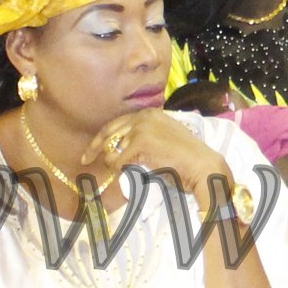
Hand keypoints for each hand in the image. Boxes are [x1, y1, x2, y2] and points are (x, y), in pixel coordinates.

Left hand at [87, 108, 230, 188]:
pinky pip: (118, 161)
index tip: (93, 149)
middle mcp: (144, 117)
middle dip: (94, 147)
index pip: (117, 123)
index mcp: (151, 113)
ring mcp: (141, 128)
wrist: (203, 166)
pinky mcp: (140, 143)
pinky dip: (119, 171)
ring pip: (112, 149)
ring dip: (113, 163)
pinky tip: (128, 174)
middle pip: (108, 131)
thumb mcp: (165, 139)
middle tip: (85, 160)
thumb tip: (122, 148)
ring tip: (120, 172)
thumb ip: (145, 136)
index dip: (102, 137)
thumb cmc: (187, 159)